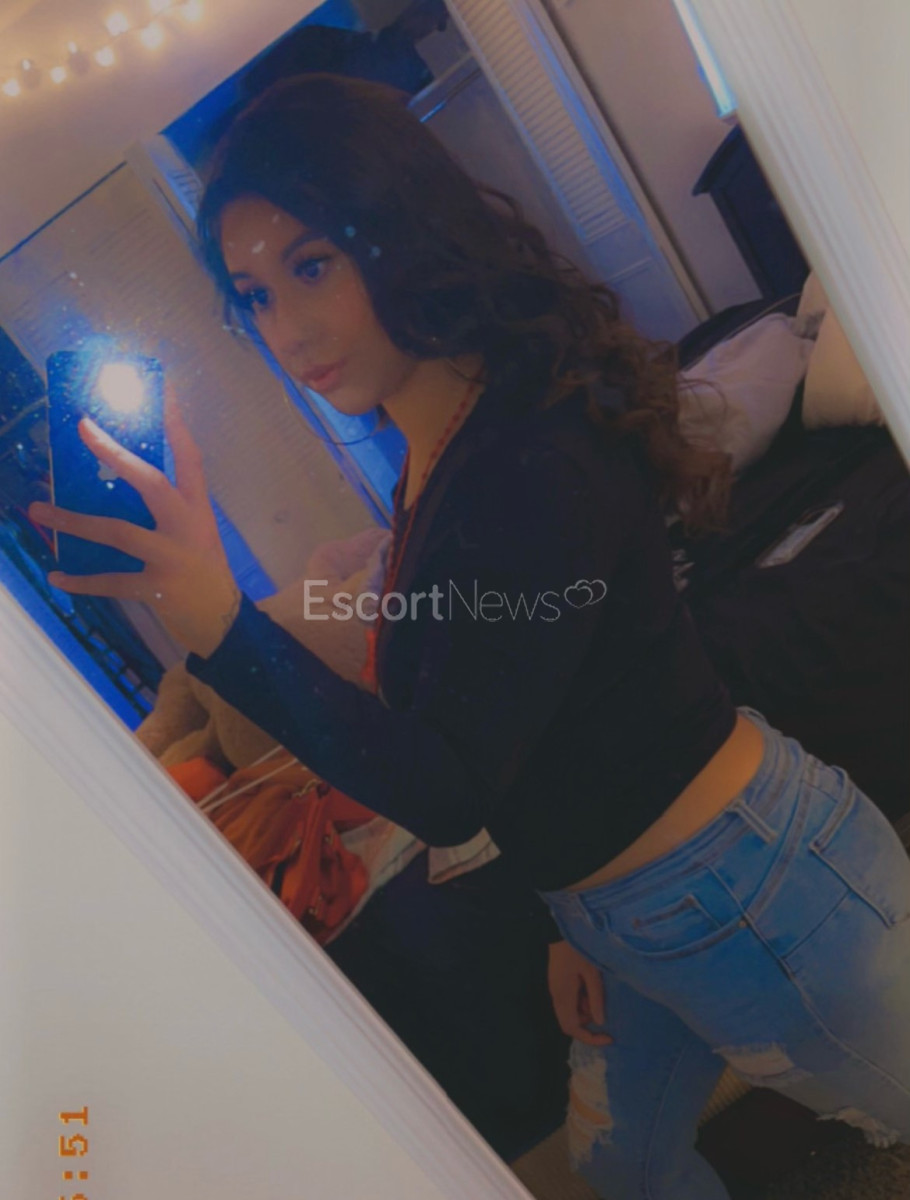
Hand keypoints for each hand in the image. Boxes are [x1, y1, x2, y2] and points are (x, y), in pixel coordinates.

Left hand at [28, 386, 241, 659]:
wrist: (226, 624)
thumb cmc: (205, 574)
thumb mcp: (196, 535)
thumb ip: (166, 512)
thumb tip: (114, 487)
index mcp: (198, 509)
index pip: (189, 456)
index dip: (174, 421)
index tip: (160, 386)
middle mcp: (187, 527)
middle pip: (149, 482)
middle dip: (114, 453)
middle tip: (82, 428)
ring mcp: (172, 557)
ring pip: (116, 532)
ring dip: (72, 521)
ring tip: (38, 510)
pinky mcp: (158, 588)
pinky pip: (111, 581)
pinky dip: (81, 580)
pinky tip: (56, 576)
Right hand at [547, 940, 611, 1046]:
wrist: (560, 932)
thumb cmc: (577, 950)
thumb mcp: (592, 973)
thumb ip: (596, 998)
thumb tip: (600, 1022)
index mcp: (563, 996)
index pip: (572, 1028)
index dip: (589, 1038)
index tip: (607, 1037)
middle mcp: (556, 997)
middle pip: (570, 1023)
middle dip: (588, 1022)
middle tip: (601, 1006)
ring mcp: (556, 990)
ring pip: (571, 1012)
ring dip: (586, 1009)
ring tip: (595, 989)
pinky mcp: (558, 984)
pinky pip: (570, 1001)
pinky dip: (582, 1000)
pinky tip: (588, 985)